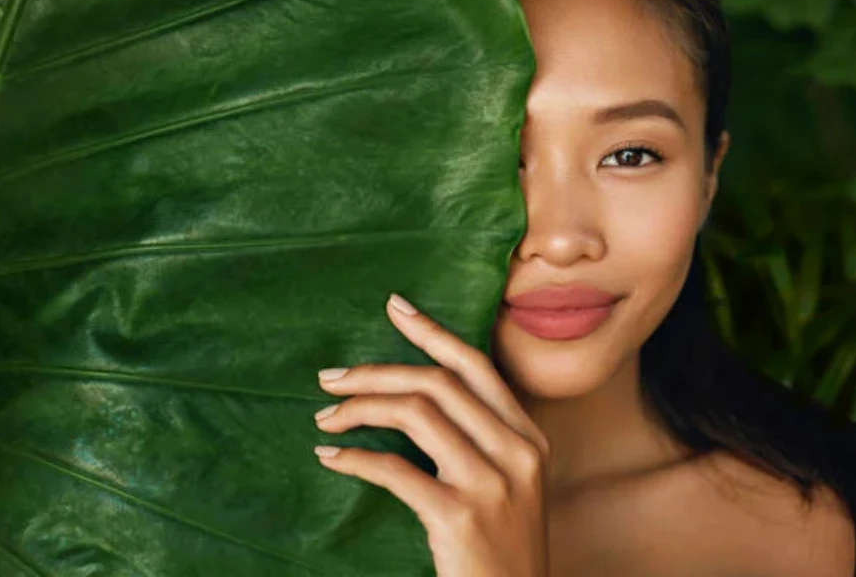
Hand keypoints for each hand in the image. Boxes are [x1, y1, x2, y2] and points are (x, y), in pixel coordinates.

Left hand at [312, 292, 550, 576]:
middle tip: (330, 377)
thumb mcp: (510, 484)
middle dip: (375, 372)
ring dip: (359, 408)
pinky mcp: (460, 517)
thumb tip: (417, 395)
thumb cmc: (503, 548)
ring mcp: (491, 484)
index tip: (395, 308)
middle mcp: (517, 451)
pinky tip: (331, 458)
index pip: (476, 366)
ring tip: (326, 417)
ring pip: (415, 414)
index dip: (432, 332)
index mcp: (529, 437)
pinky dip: (355, 459)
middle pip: (437, 383)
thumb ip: (480, 438)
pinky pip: (395, 470)